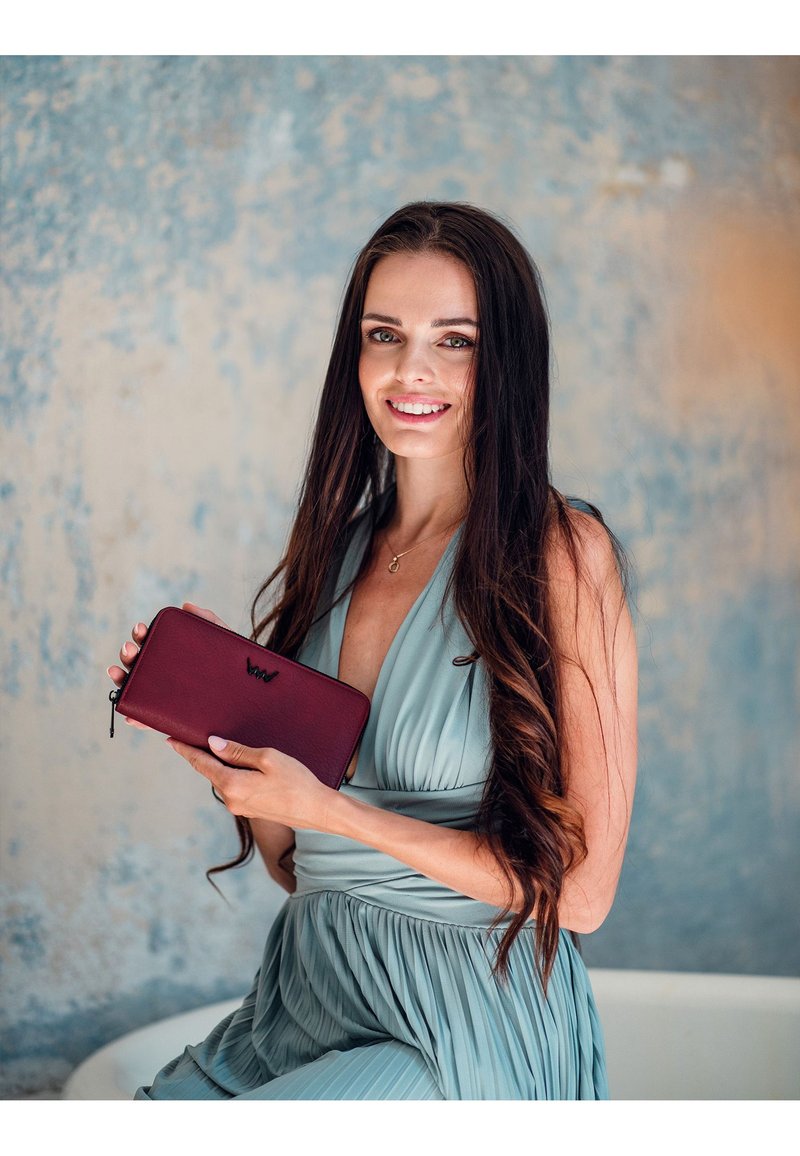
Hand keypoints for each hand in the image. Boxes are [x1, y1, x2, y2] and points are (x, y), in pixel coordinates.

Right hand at [107, 602, 229, 730]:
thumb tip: (186, 605)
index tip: (141, 629)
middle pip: (138, 664)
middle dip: (128, 654)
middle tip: (131, 649)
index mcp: (172, 655)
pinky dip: (135, 716)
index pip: (150, 643)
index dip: (141, 635)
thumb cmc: (234, 667)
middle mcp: (164, 675)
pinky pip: (149, 719)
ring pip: (135, 689)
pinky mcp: (171, 717)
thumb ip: (209, 621)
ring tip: (117, 673)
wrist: (250, 694)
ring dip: (121, 681)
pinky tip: (130, 714)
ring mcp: (165, 696)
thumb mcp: (224, 642)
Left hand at [164, 734, 335, 831]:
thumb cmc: (297, 781)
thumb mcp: (268, 758)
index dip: (185, 750)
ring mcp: (240, 807)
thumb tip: (213, 745)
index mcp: (231, 785)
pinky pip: (235, 788)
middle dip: (202, 756)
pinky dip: (232, 775)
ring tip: (219, 749)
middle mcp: (230, 800)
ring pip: (223, 780)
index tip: (171, 740)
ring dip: (220, 766)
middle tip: (193, 738)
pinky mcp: (250, 810)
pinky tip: (240, 766)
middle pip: (211, 772)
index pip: (201, 763)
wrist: (317, 810)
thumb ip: (238, 752)